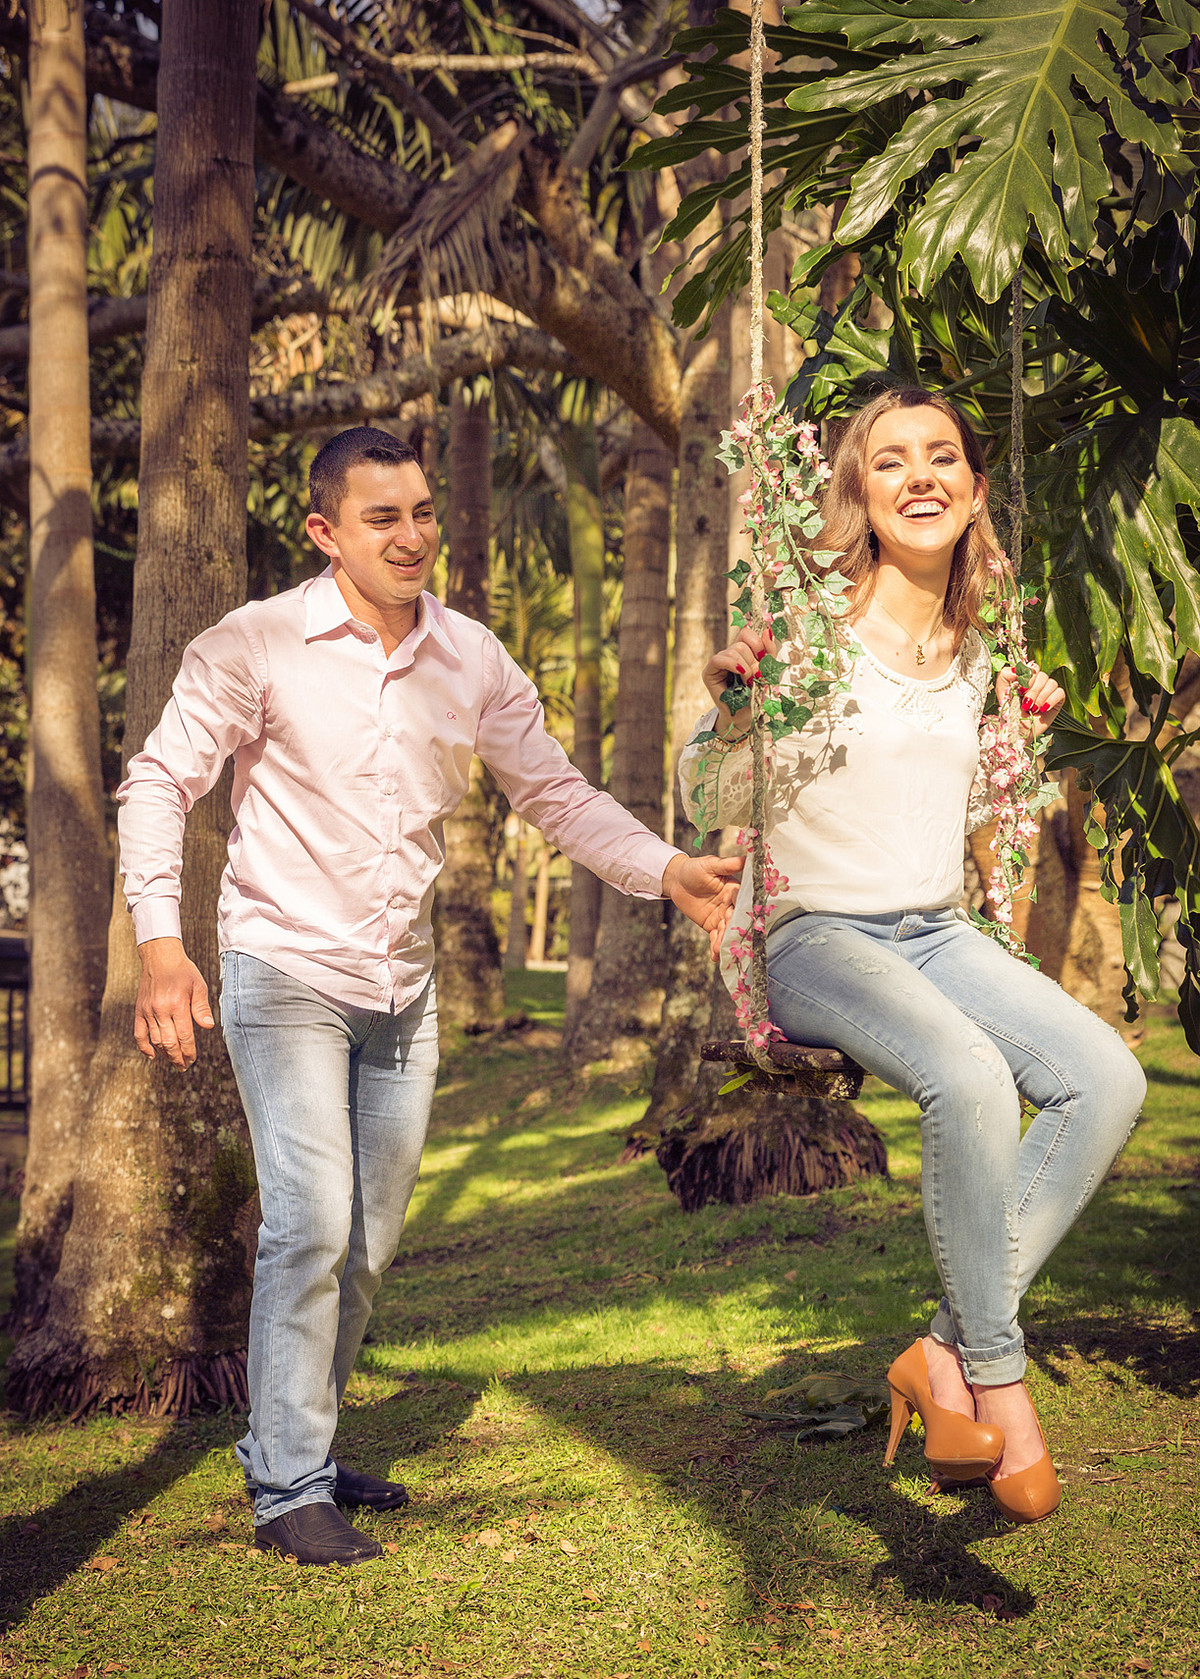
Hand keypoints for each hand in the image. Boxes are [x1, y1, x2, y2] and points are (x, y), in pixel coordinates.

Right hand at [134, 937, 214, 1067]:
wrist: (160, 958)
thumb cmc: (183, 971)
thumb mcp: (198, 985)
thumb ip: (202, 1007)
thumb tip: (208, 1027)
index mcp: (177, 1004)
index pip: (184, 1036)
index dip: (189, 1051)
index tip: (193, 1059)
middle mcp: (160, 1010)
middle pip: (169, 1042)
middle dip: (177, 1057)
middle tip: (184, 1066)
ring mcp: (147, 1011)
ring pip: (155, 1041)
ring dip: (165, 1054)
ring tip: (174, 1061)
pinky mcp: (139, 1011)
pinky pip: (139, 1034)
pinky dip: (144, 1047)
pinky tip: (152, 1056)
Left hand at [662, 853, 744, 958]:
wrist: (677, 879)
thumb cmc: (695, 868)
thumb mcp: (710, 864)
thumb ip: (727, 864)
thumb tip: (747, 857)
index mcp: (734, 890)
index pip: (742, 903)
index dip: (744, 913)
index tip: (747, 923)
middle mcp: (731, 905)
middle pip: (735, 921)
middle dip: (734, 932)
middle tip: (733, 942)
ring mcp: (721, 916)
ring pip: (725, 931)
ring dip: (724, 942)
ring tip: (721, 951)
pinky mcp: (711, 925)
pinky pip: (715, 938)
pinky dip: (716, 947)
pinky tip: (716, 957)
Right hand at [701, 627, 777, 723]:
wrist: (746, 716)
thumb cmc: (756, 695)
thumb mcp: (768, 670)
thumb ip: (768, 651)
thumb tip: (767, 630)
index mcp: (742, 651)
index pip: (746, 633)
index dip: (757, 642)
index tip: (764, 659)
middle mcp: (728, 654)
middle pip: (741, 643)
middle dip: (753, 661)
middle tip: (756, 677)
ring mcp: (718, 662)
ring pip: (733, 650)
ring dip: (746, 667)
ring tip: (748, 682)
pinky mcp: (709, 672)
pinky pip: (718, 659)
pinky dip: (733, 665)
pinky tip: (741, 675)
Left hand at [997, 665, 1064, 736]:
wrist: (1018, 732)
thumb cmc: (1010, 714)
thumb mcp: (1002, 693)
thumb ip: (1004, 677)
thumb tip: (1015, 669)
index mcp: (1026, 679)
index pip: (1032, 667)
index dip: (1027, 677)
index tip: (1020, 690)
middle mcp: (1038, 683)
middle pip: (1042, 675)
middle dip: (1033, 690)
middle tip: (1025, 703)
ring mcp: (1048, 691)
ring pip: (1051, 683)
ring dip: (1040, 697)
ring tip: (1032, 709)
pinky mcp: (1057, 701)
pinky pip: (1060, 692)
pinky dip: (1050, 700)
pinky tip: (1043, 709)